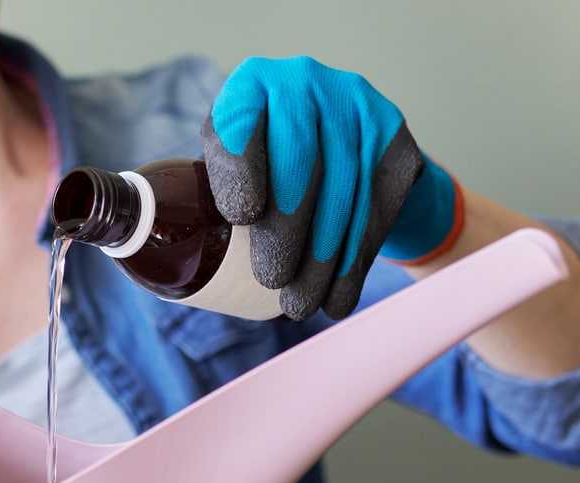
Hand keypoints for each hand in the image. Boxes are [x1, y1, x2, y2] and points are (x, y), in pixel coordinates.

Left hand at [202, 56, 461, 319]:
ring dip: (322, 260)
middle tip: (273, 281)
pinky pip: (376, 205)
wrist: (335, 142)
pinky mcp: (392, 136)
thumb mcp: (227, 165)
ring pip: (342, 191)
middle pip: (299, 162)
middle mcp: (305, 82)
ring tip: (301, 304)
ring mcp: (355, 104)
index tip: (243, 216)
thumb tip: (186, 251)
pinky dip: (355, 260)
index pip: (241, 121)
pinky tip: (338, 296)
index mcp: (251, 86)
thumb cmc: (260, 164)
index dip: (242, 167)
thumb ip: (207, 192)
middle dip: (286, 231)